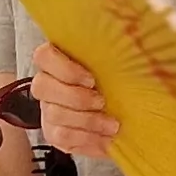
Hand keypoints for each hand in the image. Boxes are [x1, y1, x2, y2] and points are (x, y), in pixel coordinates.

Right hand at [29, 44, 116, 159]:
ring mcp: (48, 109)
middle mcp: (48, 83)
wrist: (127, 117)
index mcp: (61, 59)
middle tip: (102, 102)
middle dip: (76, 97)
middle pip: (42, 86)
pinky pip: (61, 136)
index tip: (91, 79)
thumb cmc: (122, 86)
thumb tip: (133, 37)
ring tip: (112, 124)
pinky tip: (105, 137)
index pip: (44, 55)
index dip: (63, 68)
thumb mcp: (123, 65)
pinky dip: (86, 138)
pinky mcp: (53, 133)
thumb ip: (120, 52)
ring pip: (53, 114)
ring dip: (87, 120)